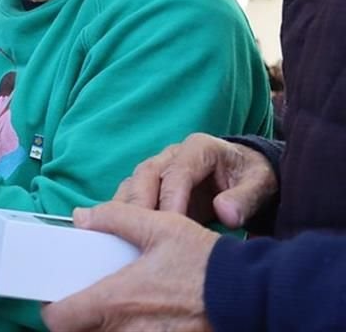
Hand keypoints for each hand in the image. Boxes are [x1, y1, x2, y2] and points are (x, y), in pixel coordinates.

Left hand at [41, 202, 217, 331]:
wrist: (248, 294)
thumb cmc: (204, 262)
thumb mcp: (160, 226)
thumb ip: (116, 219)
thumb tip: (82, 217)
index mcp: (116, 299)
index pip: (59, 320)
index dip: (53, 310)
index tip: (58, 299)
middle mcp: (126, 329)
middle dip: (79, 321)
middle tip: (87, 302)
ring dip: (104, 328)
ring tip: (116, 310)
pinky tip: (141, 318)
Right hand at [114, 133, 276, 227]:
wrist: (245, 173)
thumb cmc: (251, 177)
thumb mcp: (260, 184)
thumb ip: (245, 198)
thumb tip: (226, 214)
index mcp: (200, 148)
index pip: (178, 171)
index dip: (171, 197)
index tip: (171, 224)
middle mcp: (173, 154)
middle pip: (147, 174)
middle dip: (140, 202)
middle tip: (138, 230)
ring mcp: (159, 167)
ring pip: (134, 183)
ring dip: (126, 208)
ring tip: (124, 233)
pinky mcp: (153, 185)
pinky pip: (132, 195)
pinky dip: (125, 213)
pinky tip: (123, 232)